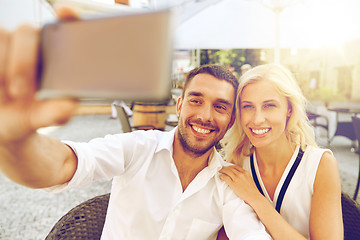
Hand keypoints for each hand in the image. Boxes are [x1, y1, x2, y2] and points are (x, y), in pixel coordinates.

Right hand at [0, 6, 79, 142]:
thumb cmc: (23, 114)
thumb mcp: (39, 117)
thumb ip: (54, 112)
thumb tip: (68, 107)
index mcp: (55, 54)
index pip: (65, 27)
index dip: (68, 15)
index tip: (66, 13)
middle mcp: (32, 42)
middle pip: (26, 32)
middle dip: (22, 63)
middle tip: (20, 92)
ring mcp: (6, 40)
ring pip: (2, 37)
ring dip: (2, 69)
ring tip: (6, 98)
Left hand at [219, 165, 261, 204]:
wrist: (254, 196)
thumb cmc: (253, 191)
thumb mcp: (250, 180)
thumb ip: (245, 177)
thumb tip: (242, 177)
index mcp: (245, 172)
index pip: (236, 167)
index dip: (231, 166)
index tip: (228, 167)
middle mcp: (241, 174)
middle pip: (230, 168)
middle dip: (225, 168)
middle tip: (222, 168)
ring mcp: (237, 178)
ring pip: (227, 171)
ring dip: (222, 170)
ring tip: (220, 171)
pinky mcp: (233, 184)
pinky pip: (225, 178)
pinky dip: (222, 176)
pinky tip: (220, 177)